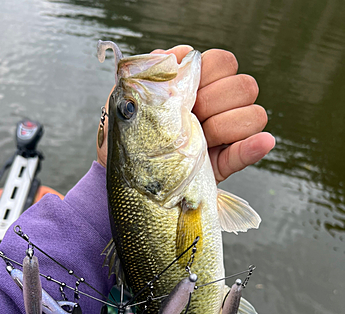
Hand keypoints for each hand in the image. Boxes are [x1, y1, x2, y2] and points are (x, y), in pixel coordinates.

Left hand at [97, 46, 274, 182]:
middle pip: (244, 86)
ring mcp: (222, 136)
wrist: (129, 183)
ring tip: (196, 142)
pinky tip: (262, 143)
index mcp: (194, 87)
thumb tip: (176, 55)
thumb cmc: (128, 139)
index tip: (186, 89)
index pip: (223, 62)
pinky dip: (254, 147)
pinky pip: (247, 153)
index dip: (209, 72)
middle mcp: (214, 107)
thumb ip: (152, 74)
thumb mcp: (129, 103)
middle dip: (217, 100)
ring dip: (227, 126)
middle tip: (188, 117)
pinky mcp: (224, 165)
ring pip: (254, 115)